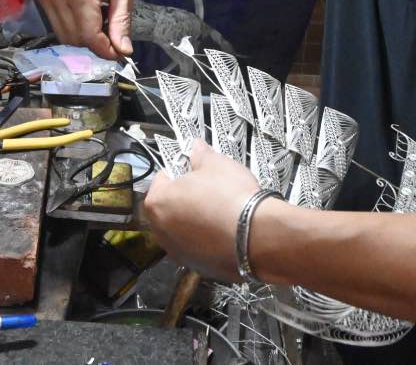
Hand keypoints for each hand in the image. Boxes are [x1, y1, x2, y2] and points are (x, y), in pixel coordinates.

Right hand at [32, 0, 136, 59]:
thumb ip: (121, 21)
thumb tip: (123, 51)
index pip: (89, 37)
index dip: (105, 50)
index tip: (119, 52)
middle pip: (74, 39)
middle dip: (94, 43)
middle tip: (112, 32)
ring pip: (63, 33)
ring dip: (82, 35)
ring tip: (99, 17)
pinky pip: (55, 21)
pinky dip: (71, 23)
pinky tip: (85, 10)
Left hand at [143, 140, 261, 281]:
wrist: (257, 236)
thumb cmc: (231, 197)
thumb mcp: (216, 164)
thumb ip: (201, 155)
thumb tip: (197, 148)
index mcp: (158, 203)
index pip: (161, 180)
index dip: (179, 171)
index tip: (193, 170)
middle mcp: (162, 231)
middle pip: (169, 208)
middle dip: (185, 198)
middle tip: (207, 189)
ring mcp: (179, 252)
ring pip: (183, 230)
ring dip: (196, 221)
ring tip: (219, 210)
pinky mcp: (198, 267)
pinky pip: (199, 248)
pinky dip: (208, 239)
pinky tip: (226, 230)